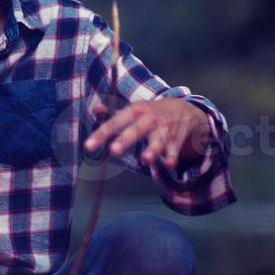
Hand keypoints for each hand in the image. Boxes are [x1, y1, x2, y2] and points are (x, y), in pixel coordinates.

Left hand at [83, 98, 209, 169]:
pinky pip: (175, 149)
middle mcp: (149, 119)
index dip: (101, 134)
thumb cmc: (153, 113)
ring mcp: (164, 129)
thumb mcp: (134, 110)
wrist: (185, 109)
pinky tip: (169, 165)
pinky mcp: (177, 138)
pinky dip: (173, 156)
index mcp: (135, 111)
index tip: (88, 146)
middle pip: (135, 130)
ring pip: (158, 140)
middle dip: (125, 140)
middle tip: (114, 151)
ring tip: (146, 160)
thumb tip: (95, 110)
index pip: (115, 123)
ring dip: (152, 150)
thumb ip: (114, 113)